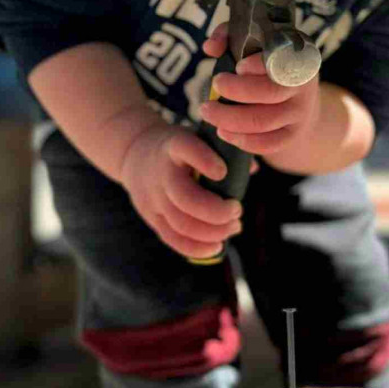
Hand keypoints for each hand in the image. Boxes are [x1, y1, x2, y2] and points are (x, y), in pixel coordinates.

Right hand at [120, 122, 243, 258]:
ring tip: (234, 227)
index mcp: (175, 146)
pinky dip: (198, 248)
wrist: (136, 154)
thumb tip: (252, 168)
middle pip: (186, 199)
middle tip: (237, 210)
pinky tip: (218, 246)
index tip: (223, 172)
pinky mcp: (151, 218)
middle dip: (218, 211)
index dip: (205, 161)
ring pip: (182, 224)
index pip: (186, 149)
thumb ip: (226, 150)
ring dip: (214, 232)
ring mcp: (153, 198)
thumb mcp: (198, 138)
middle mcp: (162, 173)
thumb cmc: (182, 149)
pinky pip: (174, 239)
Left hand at [201, 27, 319, 155]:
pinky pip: (267, 144)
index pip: (279, 61)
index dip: (256, 65)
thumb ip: (230, 36)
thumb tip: (211, 47)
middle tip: (214, 86)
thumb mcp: (255, 44)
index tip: (238, 67)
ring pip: (263, 121)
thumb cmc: (269, 68)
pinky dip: (242, 140)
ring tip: (208, 112)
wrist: (301, 101)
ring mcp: (299, 113)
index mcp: (295, 57)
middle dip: (235, 91)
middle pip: (269, 93)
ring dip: (229, 118)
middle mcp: (302, 86)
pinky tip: (224, 132)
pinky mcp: (292, 135)